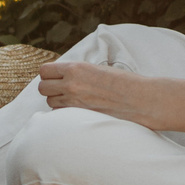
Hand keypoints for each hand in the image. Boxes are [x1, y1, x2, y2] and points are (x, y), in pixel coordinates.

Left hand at [36, 59, 150, 122]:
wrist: (141, 99)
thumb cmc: (124, 82)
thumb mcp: (98, 69)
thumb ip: (78, 72)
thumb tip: (64, 77)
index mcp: (76, 68)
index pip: (45, 70)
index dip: (49, 74)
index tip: (56, 77)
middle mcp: (71, 84)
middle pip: (42, 88)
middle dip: (50, 88)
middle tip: (62, 89)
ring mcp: (74, 102)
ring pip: (50, 102)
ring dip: (58, 101)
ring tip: (73, 100)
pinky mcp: (80, 116)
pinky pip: (60, 115)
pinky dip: (65, 113)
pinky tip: (78, 110)